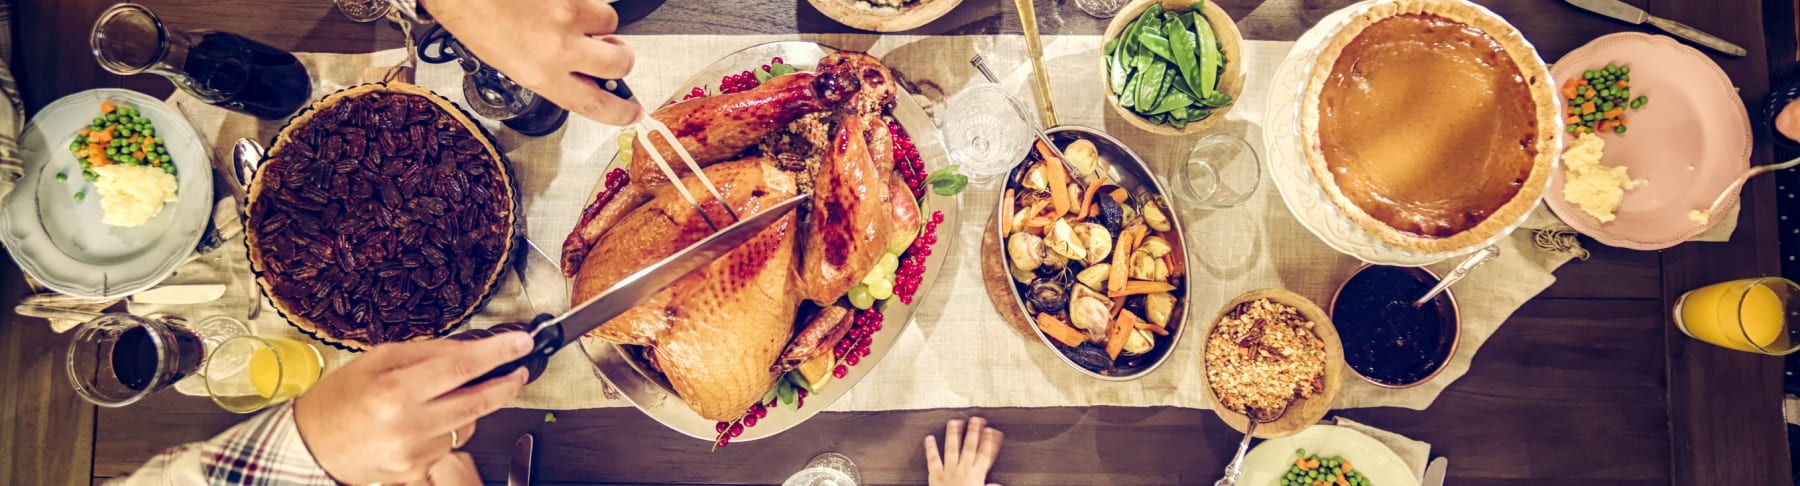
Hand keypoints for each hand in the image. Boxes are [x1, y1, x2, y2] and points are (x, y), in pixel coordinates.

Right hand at [294, 333, 531, 483]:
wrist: (311, 445)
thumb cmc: (341, 398)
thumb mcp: (377, 359)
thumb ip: (428, 352)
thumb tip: (471, 348)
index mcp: (394, 391)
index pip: (460, 367)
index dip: (498, 354)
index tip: (522, 343)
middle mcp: (407, 426)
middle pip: (476, 403)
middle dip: (505, 385)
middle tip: (518, 371)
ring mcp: (413, 455)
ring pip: (467, 427)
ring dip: (469, 410)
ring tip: (443, 399)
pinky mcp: (415, 474)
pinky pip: (449, 447)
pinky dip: (447, 432)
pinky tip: (424, 424)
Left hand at [423, 0, 642, 124]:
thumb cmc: (477, 21)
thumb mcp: (512, 64)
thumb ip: (553, 76)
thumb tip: (585, 79)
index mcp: (540, 76)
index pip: (594, 103)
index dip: (620, 112)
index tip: (633, 112)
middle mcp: (558, 49)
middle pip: (619, 63)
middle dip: (620, 58)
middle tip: (609, 52)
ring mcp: (568, 16)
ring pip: (610, 24)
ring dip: (597, 22)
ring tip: (569, 17)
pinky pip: (592, 0)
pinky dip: (579, 2)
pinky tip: (557, 2)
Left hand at [924, 417, 1004, 485]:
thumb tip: (999, 485)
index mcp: (977, 475)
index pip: (986, 454)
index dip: (990, 441)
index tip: (992, 431)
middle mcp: (963, 469)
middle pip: (970, 447)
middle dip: (974, 432)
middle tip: (977, 420)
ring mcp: (949, 471)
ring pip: (952, 449)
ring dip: (954, 434)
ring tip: (955, 422)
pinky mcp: (936, 475)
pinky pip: (933, 459)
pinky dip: (931, 448)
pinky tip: (929, 438)